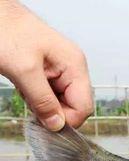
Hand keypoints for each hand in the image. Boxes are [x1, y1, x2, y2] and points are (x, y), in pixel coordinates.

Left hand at [0, 1, 92, 130]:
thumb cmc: (8, 32)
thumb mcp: (24, 71)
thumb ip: (43, 100)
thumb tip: (57, 124)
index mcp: (75, 66)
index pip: (84, 107)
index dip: (67, 119)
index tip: (46, 122)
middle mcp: (73, 69)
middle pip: (74, 106)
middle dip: (52, 110)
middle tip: (31, 101)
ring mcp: (63, 70)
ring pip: (61, 102)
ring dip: (42, 103)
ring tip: (25, 88)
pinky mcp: (51, 73)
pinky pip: (50, 95)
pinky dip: (36, 97)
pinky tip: (25, 86)